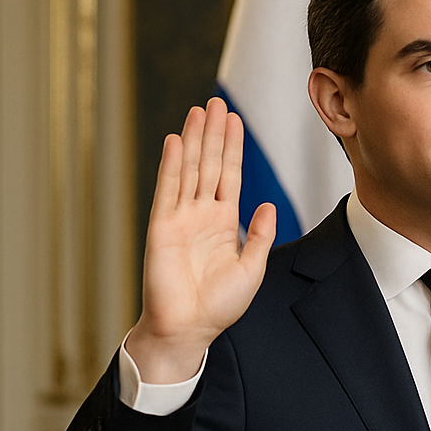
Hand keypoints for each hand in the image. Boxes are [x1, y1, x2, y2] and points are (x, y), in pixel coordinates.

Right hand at [126, 99, 276, 381]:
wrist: (190, 329)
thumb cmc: (220, 305)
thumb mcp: (252, 268)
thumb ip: (260, 234)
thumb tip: (268, 205)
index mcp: (224, 223)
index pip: (229, 176)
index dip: (233, 148)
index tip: (234, 120)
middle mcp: (202, 215)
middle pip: (209, 164)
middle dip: (214, 134)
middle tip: (216, 102)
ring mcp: (181, 219)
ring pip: (190, 170)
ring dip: (195, 140)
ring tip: (199, 110)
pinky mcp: (163, 227)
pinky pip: (169, 191)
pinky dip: (173, 165)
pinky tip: (177, 141)